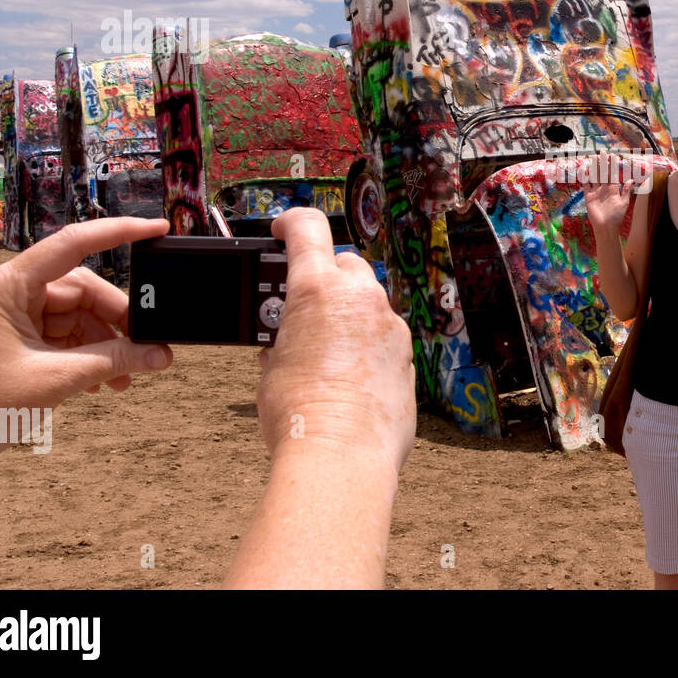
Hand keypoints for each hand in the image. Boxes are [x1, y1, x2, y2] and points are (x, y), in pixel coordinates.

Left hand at [0, 217, 174, 478]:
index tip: (156, 228)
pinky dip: (86, 354)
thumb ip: (114, 361)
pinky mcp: (13, 336)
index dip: (119, 232)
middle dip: (115, 320)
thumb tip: (158, 354)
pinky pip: (62, 334)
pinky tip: (103, 379)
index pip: (72, 244)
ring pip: (76, 314)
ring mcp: (8, 314)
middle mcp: (5, 292)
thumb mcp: (55, 380)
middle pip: (81, 289)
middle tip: (144, 347)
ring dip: (104, 344)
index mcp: (4, 287)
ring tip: (124, 376)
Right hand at [256, 208, 414, 475]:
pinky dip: (367, 342)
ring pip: (368, 299)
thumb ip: (284, 338)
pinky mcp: (406, 353)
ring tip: (323, 345)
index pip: (307, 228)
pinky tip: (349, 372)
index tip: (281, 230)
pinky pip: (384, 334)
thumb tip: (290, 344)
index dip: (290, 222)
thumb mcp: (271, 366)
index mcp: (317, 288)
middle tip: (302, 302)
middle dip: (323, 275)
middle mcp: (360, 296)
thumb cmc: (299, 412)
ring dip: (348, 311)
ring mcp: (389, 324)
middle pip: (344, 263)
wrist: (342, 455)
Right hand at [581, 153, 634, 233]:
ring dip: (594, 167)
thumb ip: (626, 191)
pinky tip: (585, 169)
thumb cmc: (616, 216)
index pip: (612, 174)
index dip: (612, 165)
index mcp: (613, 189)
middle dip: (602, 163)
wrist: (606, 227)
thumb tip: (631, 180)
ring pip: (594, 176)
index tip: (612, 156)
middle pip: (602, 173)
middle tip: (601, 152)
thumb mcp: (624, 203)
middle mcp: (604, 189)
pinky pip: (586, 185)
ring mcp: (595, 192)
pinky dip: (585, 178)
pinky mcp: (588, 197)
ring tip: (593, 157)